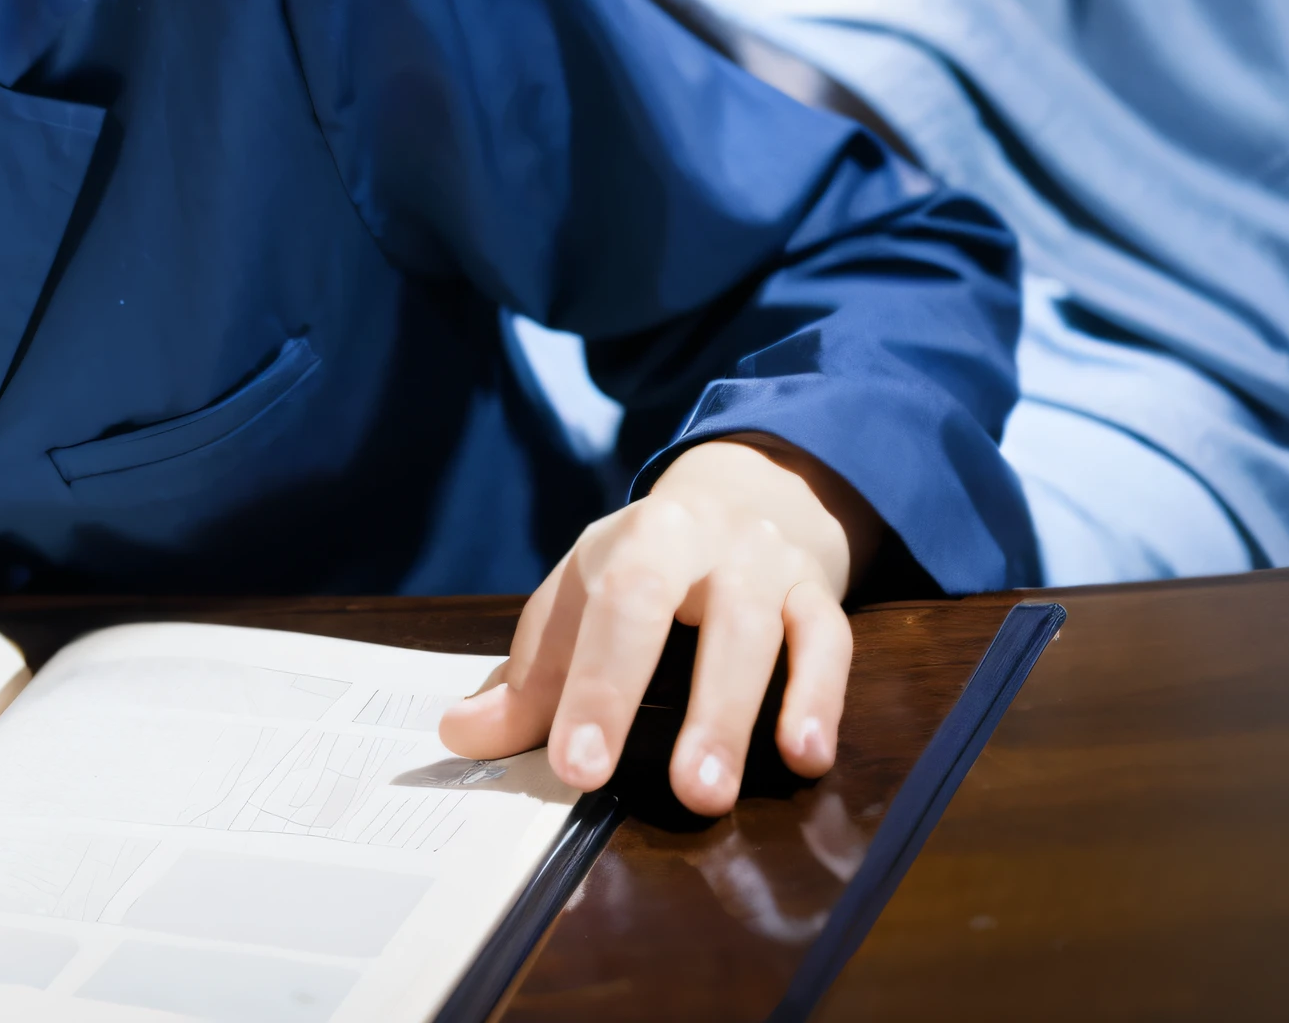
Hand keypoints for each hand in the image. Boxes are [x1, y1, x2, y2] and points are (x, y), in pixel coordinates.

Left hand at [438, 436, 882, 812]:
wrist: (751, 496)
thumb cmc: (649, 569)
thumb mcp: (585, 605)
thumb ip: (531, 678)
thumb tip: (461, 736)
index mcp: (621, 542)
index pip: (594, 610)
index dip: (585, 689)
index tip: (576, 768)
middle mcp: (690, 539)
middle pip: (653, 603)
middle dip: (636, 690)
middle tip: (627, 777)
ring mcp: (761, 563)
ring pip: (748, 631)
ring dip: (729, 716)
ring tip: (709, 792)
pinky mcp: (820, 594)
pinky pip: (828, 643)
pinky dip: (820, 699)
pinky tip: (807, 756)